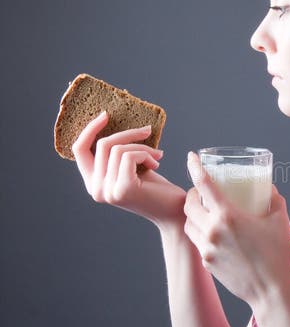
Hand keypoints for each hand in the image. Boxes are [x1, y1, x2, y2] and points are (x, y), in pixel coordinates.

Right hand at [72, 110, 185, 227]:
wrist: (174, 211)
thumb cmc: (155, 188)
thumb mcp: (130, 167)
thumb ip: (116, 152)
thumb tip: (111, 120)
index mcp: (93, 183)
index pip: (79, 149)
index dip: (89, 129)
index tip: (106, 115)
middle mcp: (95, 189)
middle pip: (103, 144)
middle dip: (128, 134)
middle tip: (147, 131)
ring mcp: (107, 191)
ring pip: (118, 149)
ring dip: (142, 146)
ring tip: (156, 155)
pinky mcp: (123, 189)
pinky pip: (130, 156)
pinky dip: (145, 153)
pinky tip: (156, 164)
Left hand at [184, 152, 289, 307]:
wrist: (272, 292)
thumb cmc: (279, 255)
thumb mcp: (279, 220)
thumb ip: (273, 199)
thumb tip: (268, 188)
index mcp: (228, 216)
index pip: (203, 184)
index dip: (194, 167)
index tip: (191, 157)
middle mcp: (212, 230)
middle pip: (189, 204)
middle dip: (192, 194)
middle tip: (202, 191)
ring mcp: (207, 249)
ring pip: (189, 224)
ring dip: (193, 214)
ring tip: (205, 212)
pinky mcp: (207, 263)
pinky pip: (198, 242)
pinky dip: (201, 233)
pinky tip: (214, 233)